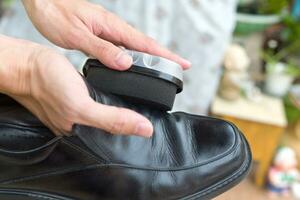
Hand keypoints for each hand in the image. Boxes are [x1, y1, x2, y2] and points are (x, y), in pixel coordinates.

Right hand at [0, 35, 152, 136]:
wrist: (26, 64)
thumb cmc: (46, 83)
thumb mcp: (82, 105)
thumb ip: (112, 119)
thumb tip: (143, 129)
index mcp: (81, 131)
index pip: (115, 138)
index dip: (135, 132)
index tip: (153, 125)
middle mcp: (81, 123)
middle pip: (112, 127)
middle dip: (131, 122)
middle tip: (149, 115)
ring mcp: (78, 110)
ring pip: (107, 113)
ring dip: (123, 110)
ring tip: (139, 106)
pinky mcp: (77, 97)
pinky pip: (99, 101)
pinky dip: (111, 98)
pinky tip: (117, 94)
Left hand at [22, 0, 190, 69]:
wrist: (42, 2)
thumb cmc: (55, 13)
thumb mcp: (77, 34)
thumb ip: (101, 49)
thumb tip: (125, 63)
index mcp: (111, 26)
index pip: (145, 43)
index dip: (165, 54)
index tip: (182, 63)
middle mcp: (113, 28)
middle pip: (145, 45)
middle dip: (164, 56)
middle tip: (178, 69)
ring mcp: (108, 32)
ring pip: (134, 47)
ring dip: (150, 58)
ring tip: (162, 70)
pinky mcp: (101, 35)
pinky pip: (122, 48)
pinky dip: (133, 57)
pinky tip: (134, 65)